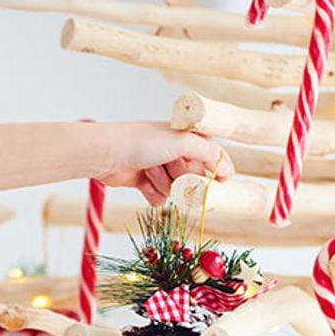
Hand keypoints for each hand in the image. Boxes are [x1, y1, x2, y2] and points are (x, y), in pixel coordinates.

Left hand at [95, 122, 233, 205]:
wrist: (106, 155)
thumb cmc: (141, 142)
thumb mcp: (182, 142)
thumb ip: (209, 153)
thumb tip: (228, 171)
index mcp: (186, 136)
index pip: (213, 153)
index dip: (218, 167)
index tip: (223, 181)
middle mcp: (175, 151)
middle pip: (195, 176)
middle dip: (182, 175)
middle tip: (169, 164)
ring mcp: (161, 167)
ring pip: (176, 189)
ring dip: (163, 183)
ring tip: (149, 170)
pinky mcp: (146, 182)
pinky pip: (160, 198)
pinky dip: (152, 193)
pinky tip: (142, 182)